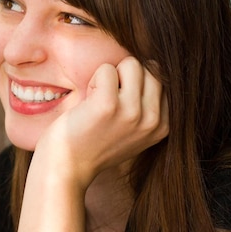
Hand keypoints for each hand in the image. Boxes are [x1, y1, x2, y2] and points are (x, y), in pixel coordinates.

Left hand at [33, 57, 169, 189]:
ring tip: (98, 100)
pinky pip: (106, 69)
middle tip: (108, 99)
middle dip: (126, 76)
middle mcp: (152, 120)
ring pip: (131, 64)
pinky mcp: (108, 105)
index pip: (162, 79)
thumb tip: (153, 66)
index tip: (120, 108)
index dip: (136, 85)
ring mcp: (132, 113)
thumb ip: (148, 106)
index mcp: (162, 125)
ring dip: (110, 76)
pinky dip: (93, 80)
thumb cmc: (96, 143)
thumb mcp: (135, 131)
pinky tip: (87, 102)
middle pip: (150, 68)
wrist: (67, 167)